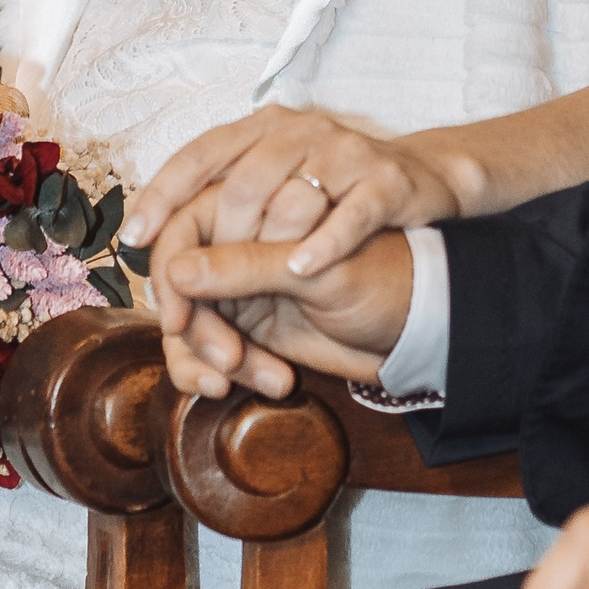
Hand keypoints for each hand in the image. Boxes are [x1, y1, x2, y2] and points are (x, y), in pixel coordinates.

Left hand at [134, 107, 460, 286]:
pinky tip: (300, 271)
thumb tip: (156, 245)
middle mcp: (302, 131)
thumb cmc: (331, 196)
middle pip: (241, 184)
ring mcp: (346, 153)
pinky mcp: (386, 181)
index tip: (134, 238)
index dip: (163, 194)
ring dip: (261, 247)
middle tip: (196, 293)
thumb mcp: (273, 192)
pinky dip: (322, 245)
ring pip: (290, 196)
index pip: (200, 154)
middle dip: (214, 245)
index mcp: (264, 129)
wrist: (421, 182)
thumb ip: (222, 209)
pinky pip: (350, 214)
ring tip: (240, 290)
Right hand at [154, 222, 415, 403]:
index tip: (176, 321)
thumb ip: (250, 265)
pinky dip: (225, 374)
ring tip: (268, 378)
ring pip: (188, 326)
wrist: (418, 326)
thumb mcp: (320, 272)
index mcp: (254, 206)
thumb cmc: (383, 277)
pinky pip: (209, 355)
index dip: (169, 276)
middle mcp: (238, 244)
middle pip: (177, 286)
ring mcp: (240, 287)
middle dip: (196, 330)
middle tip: (231, 360)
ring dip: (212, 358)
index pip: (183, 230)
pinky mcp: (249, 327)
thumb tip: (176, 270)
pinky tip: (273, 382)